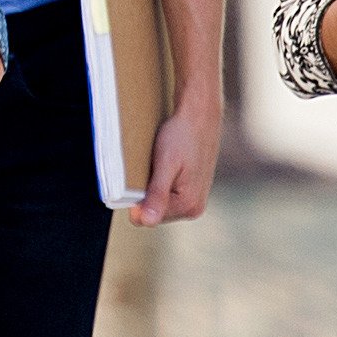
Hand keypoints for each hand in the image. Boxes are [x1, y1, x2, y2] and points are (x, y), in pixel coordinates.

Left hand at [133, 87, 223, 224]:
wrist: (200, 115)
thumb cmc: (181, 135)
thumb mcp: (165, 164)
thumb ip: (157, 194)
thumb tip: (147, 221)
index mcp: (188, 206)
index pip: (146, 217)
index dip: (136, 198)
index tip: (142, 174)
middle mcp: (194, 208)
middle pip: (153, 212)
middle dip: (146, 192)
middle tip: (153, 166)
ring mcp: (194, 201)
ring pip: (158, 203)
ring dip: (152, 186)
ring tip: (160, 164)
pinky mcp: (192, 191)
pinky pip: (167, 195)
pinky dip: (160, 182)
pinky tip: (166, 166)